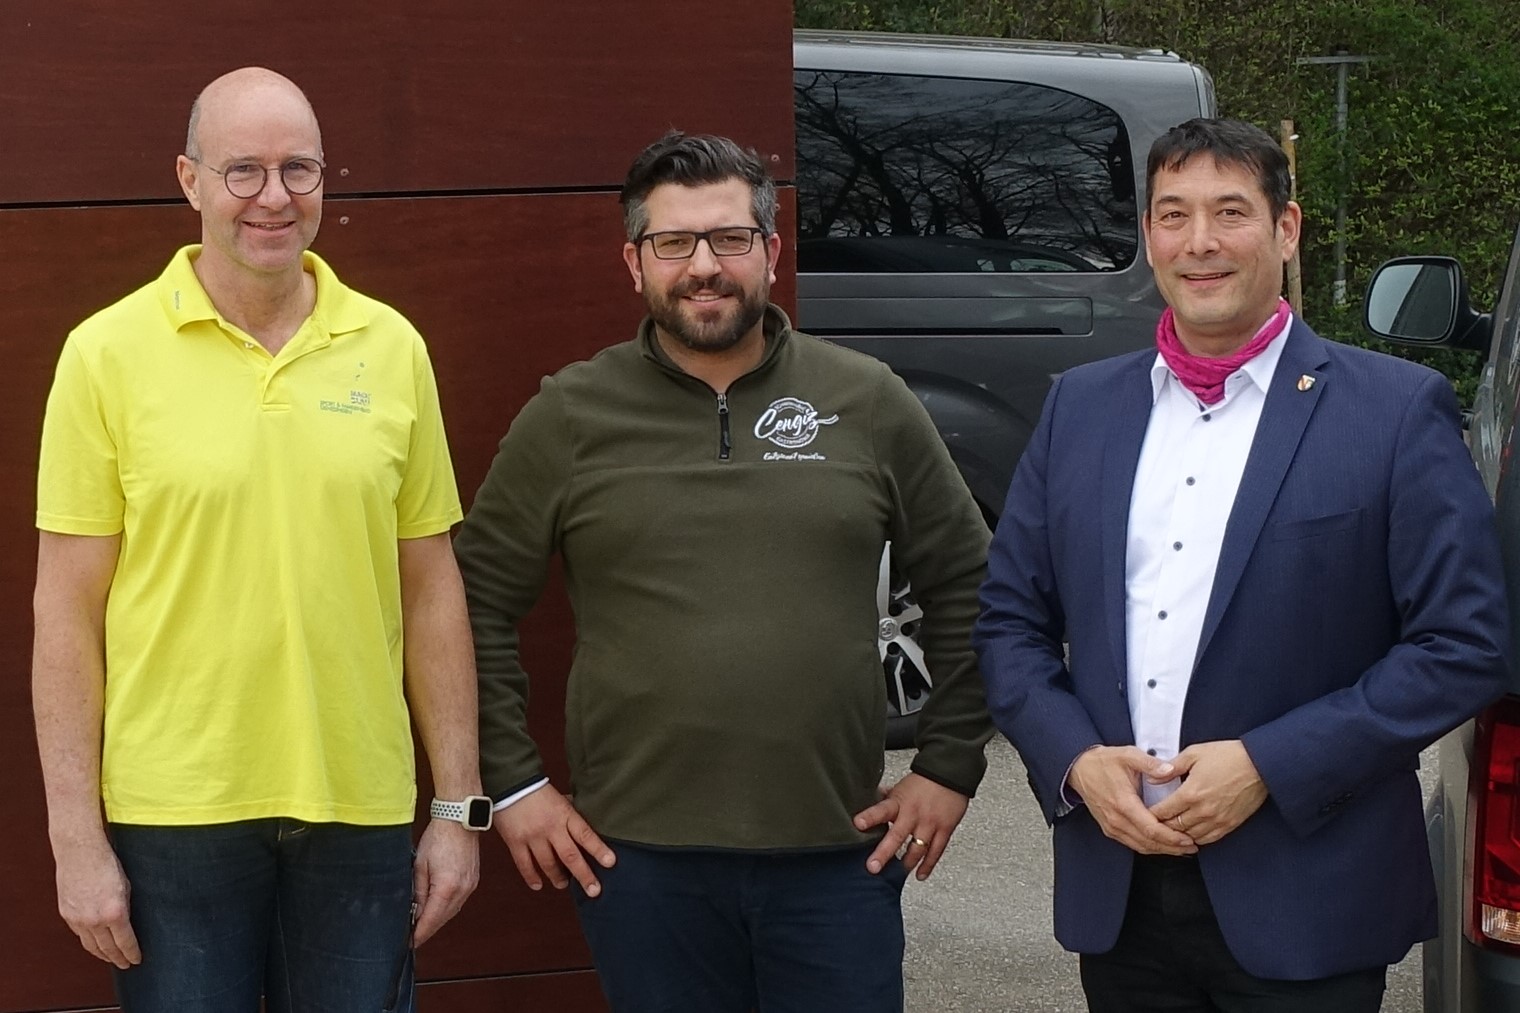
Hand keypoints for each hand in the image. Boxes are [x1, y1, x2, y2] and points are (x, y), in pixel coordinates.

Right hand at [54, 837, 139, 968]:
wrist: (80, 852)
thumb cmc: (107, 864)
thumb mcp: (126, 887)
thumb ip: (126, 908)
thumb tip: (127, 924)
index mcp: (115, 912)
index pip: (125, 942)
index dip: (132, 953)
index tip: (136, 960)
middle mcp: (95, 920)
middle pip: (107, 949)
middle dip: (118, 959)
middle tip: (125, 964)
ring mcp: (78, 919)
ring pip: (91, 946)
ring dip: (102, 955)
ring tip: (111, 959)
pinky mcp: (67, 915)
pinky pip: (80, 934)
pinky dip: (89, 942)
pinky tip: (95, 943)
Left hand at [411, 818, 479, 945]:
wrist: (459, 820)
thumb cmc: (438, 837)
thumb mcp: (419, 866)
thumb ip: (418, 893)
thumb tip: (414, 913)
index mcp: (447, 888)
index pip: (430, 921)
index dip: (418, 935)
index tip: (408, 944)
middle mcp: (462, 891)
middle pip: (442, 920)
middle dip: (426, 929)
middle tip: (410, 936)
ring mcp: (470, 886)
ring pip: (451, 913)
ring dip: (436, 919)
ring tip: (420, 922)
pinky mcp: (473, 881)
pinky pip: (458, 902)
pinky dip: (446, 908)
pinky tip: (435, 907)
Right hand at [493, 786, 614, 896]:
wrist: (511, 783)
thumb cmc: (539, 791)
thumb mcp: (561, 799)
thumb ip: (572, 814)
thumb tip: (587, 826)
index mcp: (565, 814)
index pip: (585, 834)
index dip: (598, 849)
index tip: (610, 862)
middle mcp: (550, 828)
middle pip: (570, 855)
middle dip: (583, 875)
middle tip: (594, 890)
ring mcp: (532, 836)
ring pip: (547, 863)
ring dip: (557, 877)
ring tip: (564, 884)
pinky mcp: (515, 842)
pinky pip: (524, 864)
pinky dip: (531, 877)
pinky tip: (538, 885)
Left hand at [853, 772, 969, 880]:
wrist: (950, 775)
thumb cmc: (923, 782)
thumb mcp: (899, 788)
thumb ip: (885, 798)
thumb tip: (868, 801)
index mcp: (899, 802)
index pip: (881, 809)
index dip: (869, 817)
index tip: (858, 824)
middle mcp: (913, 814)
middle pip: (897, 836)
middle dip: (884, 853)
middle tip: (873, 866)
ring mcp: (929, 824)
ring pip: (917, 848)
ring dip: (906, 863)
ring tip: (897, 873)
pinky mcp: (944, 830)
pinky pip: (936, 851)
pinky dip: (928, 865)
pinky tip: (920, 874)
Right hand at [1068, 746, 1196, 855]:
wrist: (1079, 768)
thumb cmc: (1102, 762)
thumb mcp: (1127, 755)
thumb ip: (1150, 763)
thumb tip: (1170, 769)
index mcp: (1123, 803)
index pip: (1151, 829)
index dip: (1172, 838)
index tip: (1188, 839)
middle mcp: (1116, 819)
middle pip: (1148, 842)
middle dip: (1172, 847)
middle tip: (1191, 847)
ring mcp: (1111, 826)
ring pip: (1140, 846)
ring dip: (1162, 850)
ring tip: (1181, 848)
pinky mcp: (1109, 828)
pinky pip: (1132, 843)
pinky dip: (1149, 846)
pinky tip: (1161, 844)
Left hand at [1148, 740, 1267, 845]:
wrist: (1259, 764)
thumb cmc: (1227, 756)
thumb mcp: (1194, 754)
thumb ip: (1171, 768)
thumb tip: (1152, 779)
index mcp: (1190, 793)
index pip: (1162, 812)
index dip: (1150, 814)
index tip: (1144, 812)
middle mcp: (1202, 811)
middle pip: (1174, 828)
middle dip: (1161, 826)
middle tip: (1153, 822)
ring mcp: (1217, 820)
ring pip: (1189, 836)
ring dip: (1178, 834)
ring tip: (1170, 829)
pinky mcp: (1230, 825)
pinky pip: (1208, 839)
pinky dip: (1196, 838)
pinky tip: (1190, 833)